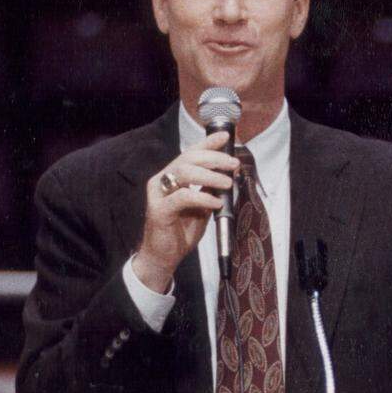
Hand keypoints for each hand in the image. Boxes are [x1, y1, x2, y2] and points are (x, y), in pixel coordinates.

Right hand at [133, 132, 238, 292]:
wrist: (164, 256)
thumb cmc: (182, 229)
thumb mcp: (202, 205)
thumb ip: (210, 188)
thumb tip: (229, 174)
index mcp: (172, 176)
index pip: (190, 152)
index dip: (208, 143)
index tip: (226, 136)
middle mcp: (162, 180)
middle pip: (188, 158)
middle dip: (214, 158)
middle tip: (233, 165)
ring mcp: (158, 194)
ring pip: (184, 172)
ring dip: (209, 175)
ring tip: (227, 183)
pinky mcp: (158, 210)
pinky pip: (182, 197)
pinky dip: (202, 197)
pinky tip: (215, 202)